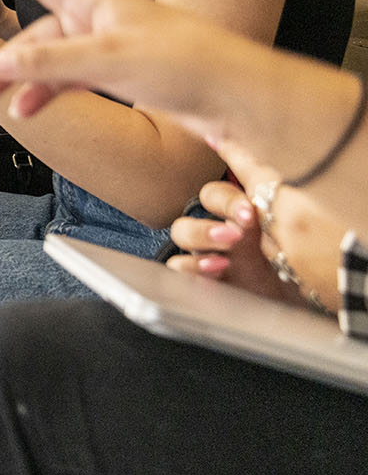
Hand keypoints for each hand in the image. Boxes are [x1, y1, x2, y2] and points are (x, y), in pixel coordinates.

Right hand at [0, 0, 257, 138]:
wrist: (238, 95)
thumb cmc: (185, 62)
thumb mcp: (106, 59)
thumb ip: (47, 62)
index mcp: (98, 2)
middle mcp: (103, 21)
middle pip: (42, 33)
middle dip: (8, 58)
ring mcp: (115, 49)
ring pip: (57, 61)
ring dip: (30, 82)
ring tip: (9, 108)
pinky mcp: (128, 76)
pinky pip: (77, 79)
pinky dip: (55, 93)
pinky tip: (41, 109)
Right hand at [167, 179, 302, 305]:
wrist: (299, 309)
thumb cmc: (296, 270)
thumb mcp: (291, 234)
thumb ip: (274, 200)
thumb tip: (254, 165)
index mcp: (242, 214)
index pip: (218, 192)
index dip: (228, 199)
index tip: (249, 213)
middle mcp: (222, 228)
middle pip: (200, 203)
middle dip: (219, 210)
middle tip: (238, 232)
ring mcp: (208, 253)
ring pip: (182, 231)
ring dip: (201, 235)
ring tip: (226, 252)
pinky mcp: (200, 280)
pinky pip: (176, 266)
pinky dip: (191, 266)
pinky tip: (215, 270)